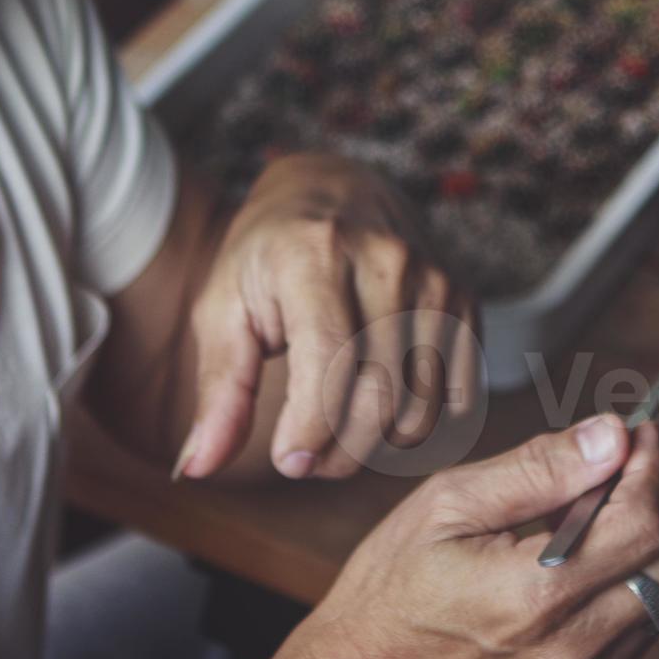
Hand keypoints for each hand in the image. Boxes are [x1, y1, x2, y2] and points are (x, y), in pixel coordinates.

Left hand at [174, 153, 477, 480]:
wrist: (333, 190)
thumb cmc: (268, 256)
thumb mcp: (223, 309)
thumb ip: (220, 390)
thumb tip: (196, 467)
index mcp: (313, 254)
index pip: (330, 366)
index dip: (311, 432)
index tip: (287, 460)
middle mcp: (384, 260)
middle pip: (381, 397)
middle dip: (340, 452)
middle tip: (307, 460)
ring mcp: (433, 277)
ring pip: (422, 406)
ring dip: (380, 446)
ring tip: (339, 436)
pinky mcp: (462, 297)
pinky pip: (456, 394)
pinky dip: (418, 423)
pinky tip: (380, 412)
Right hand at [266, 412, 658, 658]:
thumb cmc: (389, 590)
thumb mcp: (446, 506)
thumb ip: (537, 469)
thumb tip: (613, 436)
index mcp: (536, 594)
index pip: (645, 521)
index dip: (652, 466)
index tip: (635, 434)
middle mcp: (571, 647)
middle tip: (631, 462)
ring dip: (653, 541)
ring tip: (603, 506)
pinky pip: (638, 632)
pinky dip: (632, 583)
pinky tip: (588, 557)